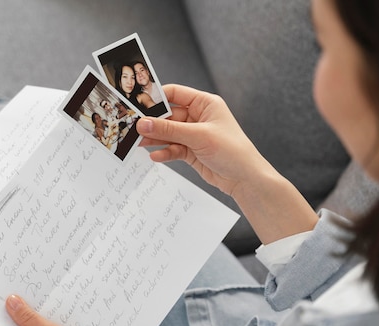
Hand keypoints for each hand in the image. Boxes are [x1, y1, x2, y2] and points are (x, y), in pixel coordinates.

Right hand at [138, 84, 318, 243]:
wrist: (245, 179)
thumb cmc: (232, 151)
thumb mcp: (198, 136)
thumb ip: (169, 130)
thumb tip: (144, 123)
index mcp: (205, 104)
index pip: (175, 94)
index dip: (157, 98)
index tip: (138, 104)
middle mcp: (199, 117)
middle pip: (168, 116)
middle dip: (153, 123)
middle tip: (133, 128)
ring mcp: (194, 135)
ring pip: (169, 134)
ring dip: (155, 139)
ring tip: (139, 143)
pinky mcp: (192, 152)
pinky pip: (173, 149)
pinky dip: (165, 152)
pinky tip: (155, 156)